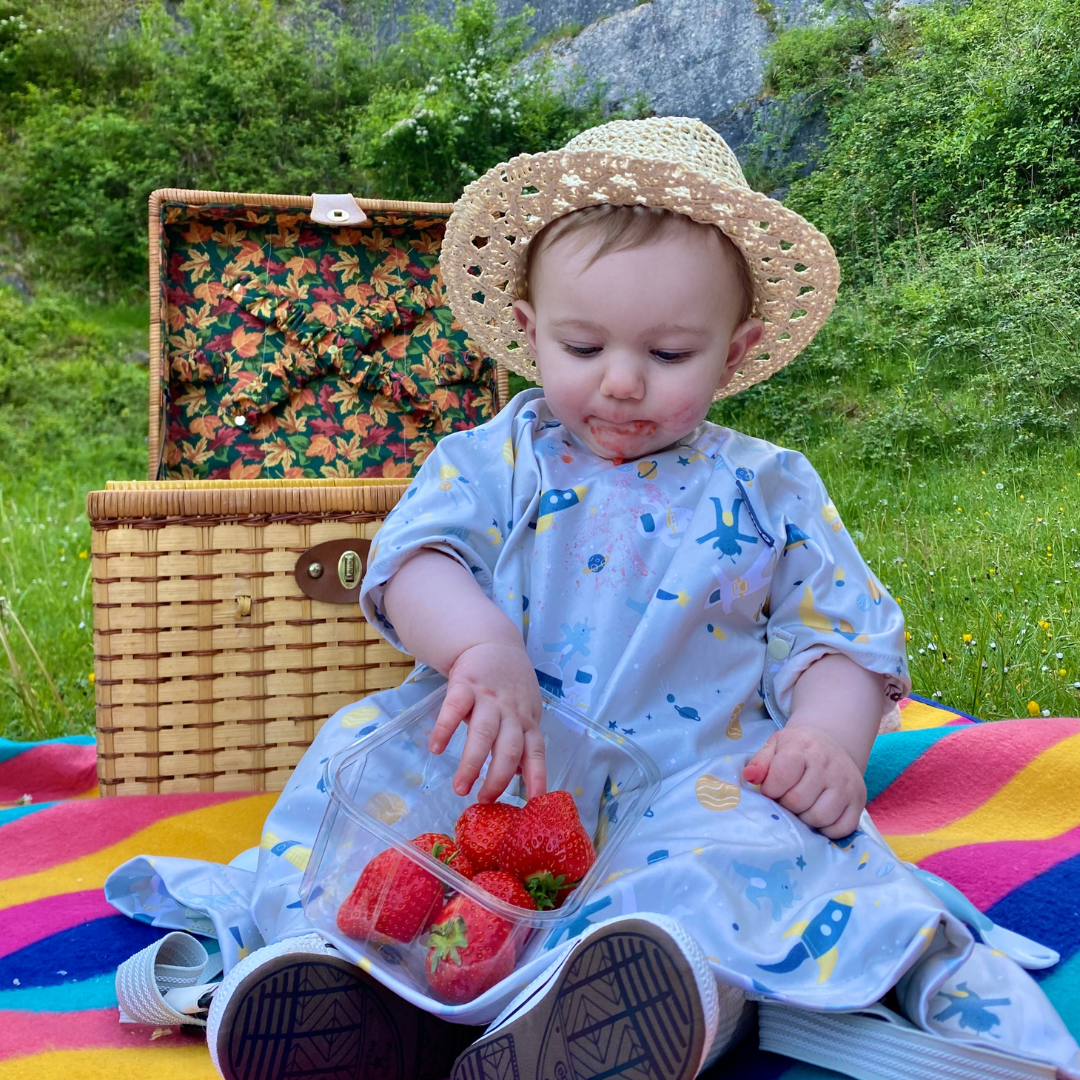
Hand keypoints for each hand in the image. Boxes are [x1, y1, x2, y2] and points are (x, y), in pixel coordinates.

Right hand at [429, 641, 544, 803]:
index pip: (536, 751)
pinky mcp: (465, 685)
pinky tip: (436, 748)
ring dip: (472, 763)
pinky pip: (454, 708)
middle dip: (498, 777)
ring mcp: (488, 698)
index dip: (537, 775)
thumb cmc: (510, 686)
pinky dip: (445, 728)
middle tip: (485, 801)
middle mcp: (511, 712)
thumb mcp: (525, 711)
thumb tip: (520, 777)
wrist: (492, 642)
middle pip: (509, 748)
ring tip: (460, 788)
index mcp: (526, 721)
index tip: (535, 801)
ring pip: (483, 733)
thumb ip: (521, 741)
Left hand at [742, 724, 865, 838]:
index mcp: (803, 748)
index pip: (781, 778)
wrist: (831, 744)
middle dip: (786, 805)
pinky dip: (827, 829)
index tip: (771, 788)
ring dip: (804, 819)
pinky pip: (841, 829)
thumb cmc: (797, 749)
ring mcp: (846, 784)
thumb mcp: (775, 746)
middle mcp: (828, 765)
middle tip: (786, 798)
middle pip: (798, 802)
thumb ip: (760, 763)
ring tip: (802, 807)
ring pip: (819, 818)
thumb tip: (749, 777)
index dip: (770, 789)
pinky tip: (819, 816)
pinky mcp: (859, 801)